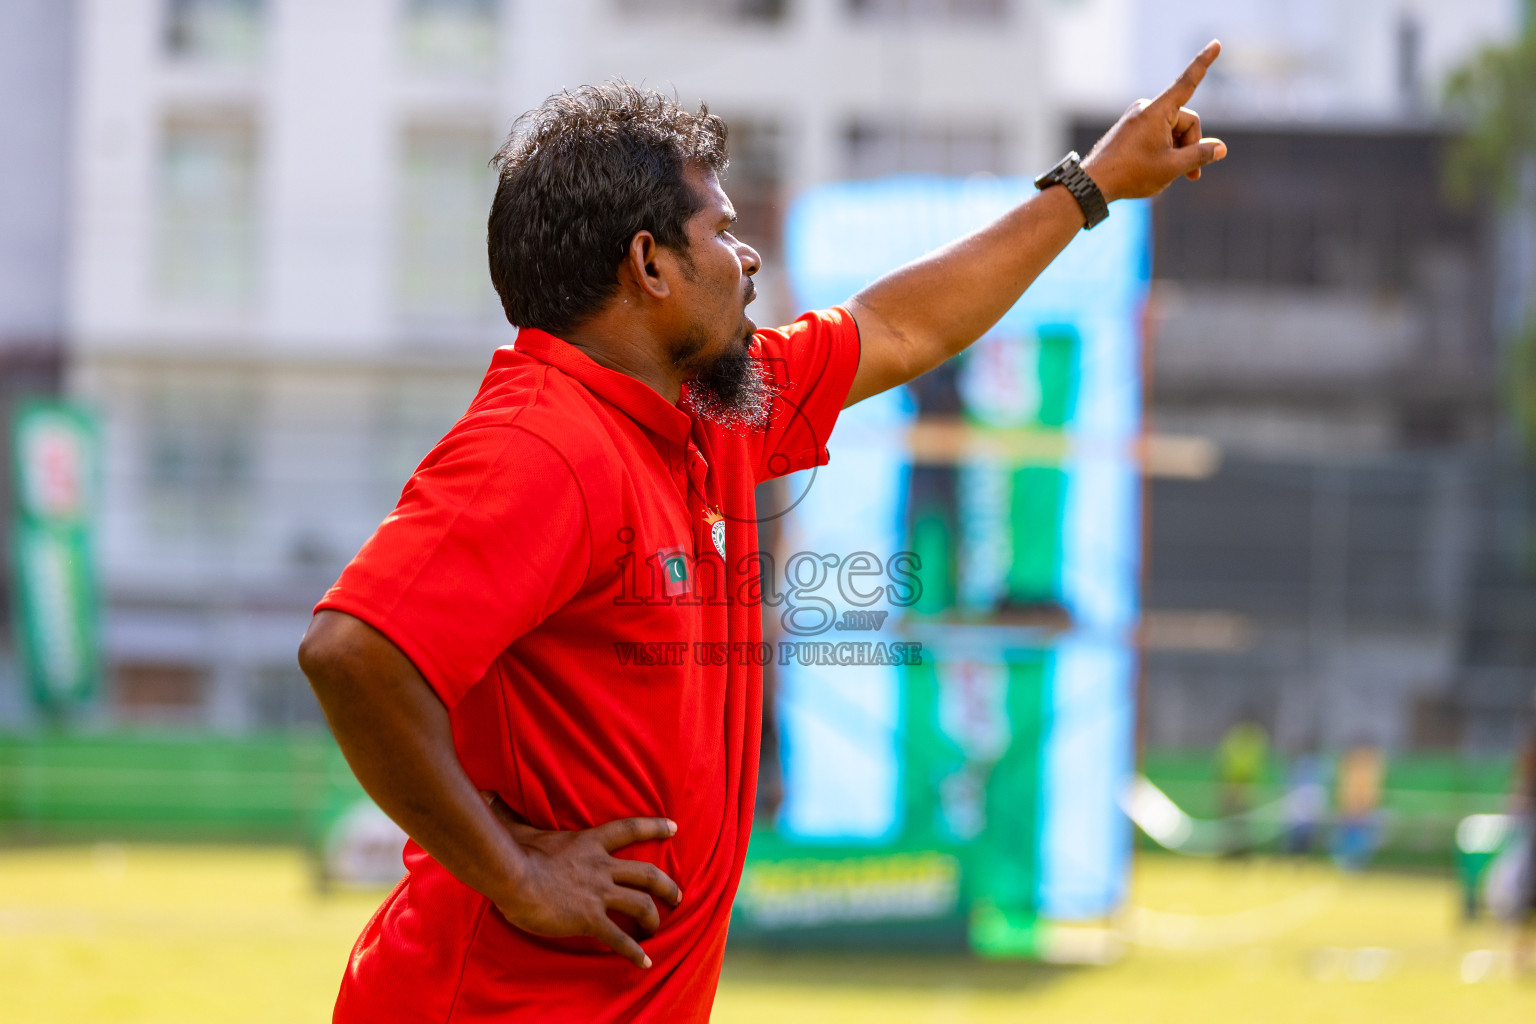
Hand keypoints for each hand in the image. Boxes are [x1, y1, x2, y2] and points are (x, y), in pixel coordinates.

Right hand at [481, 793, 682, 968]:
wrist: (513, 877)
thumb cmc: (512, 851)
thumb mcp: (518, 826)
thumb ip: (510, 813)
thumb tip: (486, 795)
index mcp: (589, 843)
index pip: (629, 830)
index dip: (654, 827)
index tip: (674, 827)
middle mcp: (601, 867)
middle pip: (647, 874)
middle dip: (667, 885)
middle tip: (678, 895)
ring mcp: (598, 893)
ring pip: (641, 904)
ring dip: (654, 917)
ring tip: (659, 927)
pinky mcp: (590, 919)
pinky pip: (620, 938)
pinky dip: (635, 951)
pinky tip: (645, 962)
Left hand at [1081, 40, 1228, 202]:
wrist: (1093, 184)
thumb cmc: (1131, 174)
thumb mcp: (1172, 167)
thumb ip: (1200, 155)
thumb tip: (1221, 148)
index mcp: (1157, 110)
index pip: (1188, 82)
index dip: (1204, 63)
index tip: (1216, 43)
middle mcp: (1146, 108)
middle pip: (1186, 121)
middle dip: (1191, 146)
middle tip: (1191, 175)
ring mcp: (1137, 117)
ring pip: (1172, 130)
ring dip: (1178, 151)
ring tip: (1169, 174)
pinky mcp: (1131, 128)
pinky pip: (1158, 134)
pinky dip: (1164, 150)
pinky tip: (1156, 169)